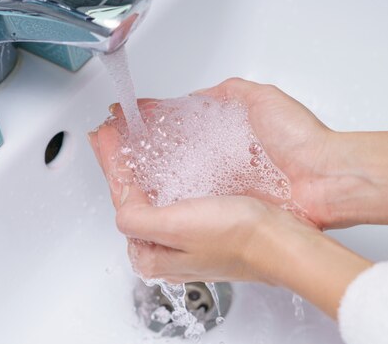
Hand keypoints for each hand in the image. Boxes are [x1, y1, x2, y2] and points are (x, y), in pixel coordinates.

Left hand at [88, 123, 371, 317]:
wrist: (283, 239)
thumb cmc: (237, 238)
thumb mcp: (173, 228)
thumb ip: (135, 216)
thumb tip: (121, 197)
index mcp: (152, 255)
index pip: (121, 198)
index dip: (111, 162)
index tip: (104, 134)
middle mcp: (166, 248)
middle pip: (133, 196)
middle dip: (122, 162)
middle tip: (112, 132)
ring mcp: (186, 234)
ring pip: (152, 192)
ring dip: (141, 163)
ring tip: (132, 138)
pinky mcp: (206, 221)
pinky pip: (174, 190)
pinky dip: (164, 169)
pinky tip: (166, 156)